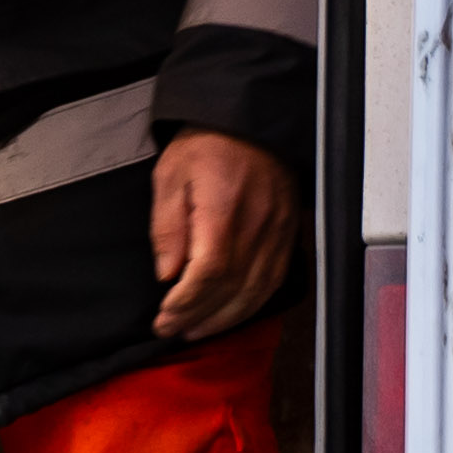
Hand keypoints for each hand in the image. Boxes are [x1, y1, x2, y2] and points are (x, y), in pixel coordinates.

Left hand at [150, 131, 300, 339]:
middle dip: (198, 315)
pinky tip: (231, 313)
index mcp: (224, 208)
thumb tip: (168, 273)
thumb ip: (167, 227)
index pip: (210, 271)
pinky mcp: (288, 234)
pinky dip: (252, 304)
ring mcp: (277, 231)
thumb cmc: (207, 144)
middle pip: (231, 287)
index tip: (164, 316)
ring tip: (196, 330)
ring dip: (224, 318)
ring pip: (256, 290)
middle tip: (172, 329)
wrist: (249, 122)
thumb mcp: (171, 176)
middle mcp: (257, 223)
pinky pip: (274, 280)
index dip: (187, 302)